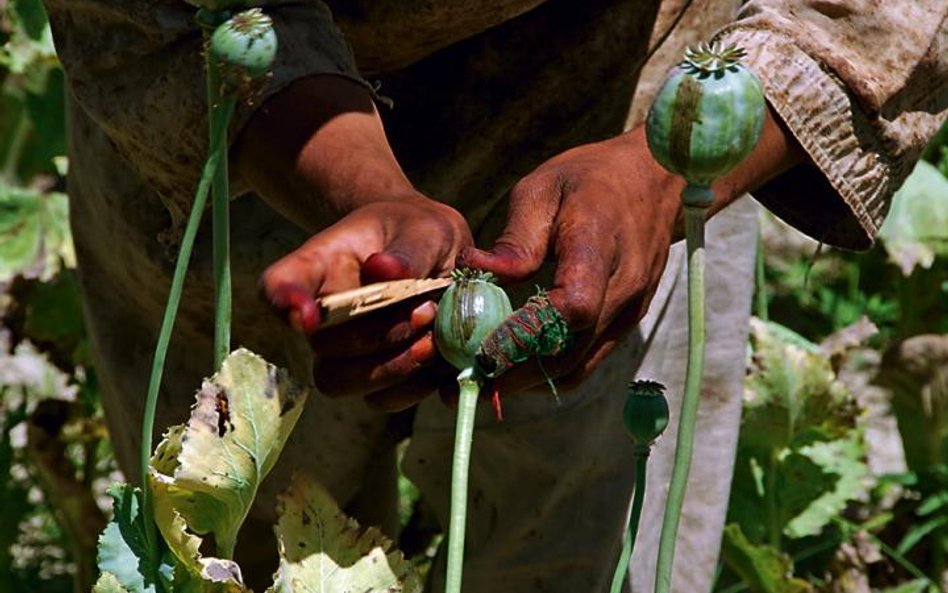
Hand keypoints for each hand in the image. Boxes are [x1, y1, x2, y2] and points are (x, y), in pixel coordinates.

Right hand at [261, 194, 471, 409]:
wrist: (442, 259)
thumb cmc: (421, 235)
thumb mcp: (424, 229)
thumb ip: (408, 249)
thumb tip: (384, 269)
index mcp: (322, 264)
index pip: (279, 283)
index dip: (283, 301)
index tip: (305, 316)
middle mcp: (322, 314)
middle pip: (320, 344)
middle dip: (375, 336)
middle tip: (426, 312)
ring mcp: (342, 352)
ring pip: (340, 381)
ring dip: (393, 368)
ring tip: (434, 341)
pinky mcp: (374, 379)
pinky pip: (380, 400)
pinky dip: (415, 389)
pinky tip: (442, 363)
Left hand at [459, 127, 682, 392]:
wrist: (653, 178)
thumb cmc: (590, 178)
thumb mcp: (543, 188)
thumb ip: (517, 238)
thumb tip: (478, 269)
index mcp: (598, 248)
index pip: (571, 307)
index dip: (526, 335)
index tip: (481, 350)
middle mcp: (622, 288)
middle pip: (570, 351)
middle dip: (515, 375)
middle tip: (465, 384)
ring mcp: (630, 310)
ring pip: (579, 366)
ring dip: (531, 382)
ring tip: (484, 383)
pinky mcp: (629, 320)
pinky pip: (589, 359)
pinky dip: (552, 371)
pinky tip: (518, 366)